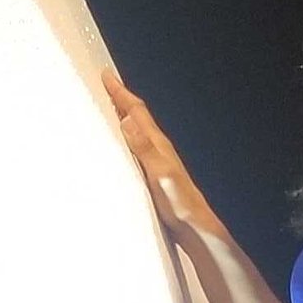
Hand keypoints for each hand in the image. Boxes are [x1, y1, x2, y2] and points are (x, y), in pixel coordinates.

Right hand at [103, 71, 219, 240]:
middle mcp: (159, 148)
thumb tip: (128, 122)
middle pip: (138, 116)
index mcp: (158, 144)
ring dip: (125, 116)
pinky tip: (124, 144)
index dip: (121, 93)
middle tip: (108, 85)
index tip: (107, 76)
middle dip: (122, 99)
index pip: (136, 111)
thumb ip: (144, 149)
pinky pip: (138, 146)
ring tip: (113, 108)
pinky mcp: (156, 174)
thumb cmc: (179, 204)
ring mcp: (158, 161)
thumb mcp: (160, 174)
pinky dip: (128, 137)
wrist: (195, 227)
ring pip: (138, 130)